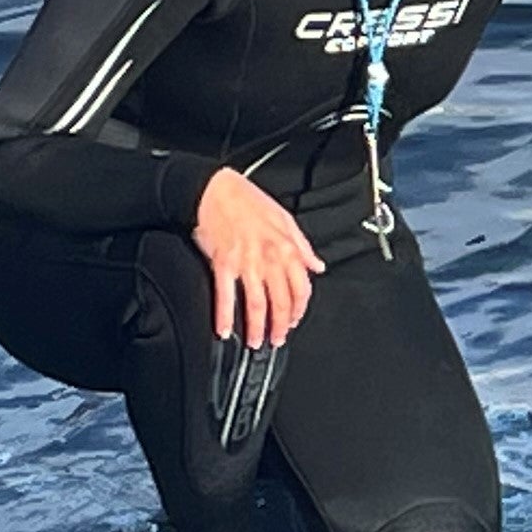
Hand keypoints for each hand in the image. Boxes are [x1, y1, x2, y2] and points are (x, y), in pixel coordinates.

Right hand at [192, 167, 321, 346]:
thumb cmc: (248, 201)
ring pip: (257, 303)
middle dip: (280, 325)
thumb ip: (303, 247)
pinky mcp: (222, 263)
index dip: (299, 309)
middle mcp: (270, 258)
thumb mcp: (285, 219)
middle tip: (277, 339)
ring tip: (256, 342)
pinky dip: (225, 315)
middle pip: (281, 301)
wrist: (214, 190)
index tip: (294, 321)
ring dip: (257, 327)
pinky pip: (226, 295)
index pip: (301, 288)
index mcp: (288, 248)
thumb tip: (317, 266)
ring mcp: (246, 262)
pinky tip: (224, 330)